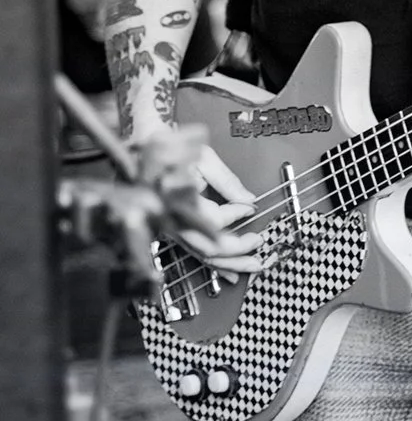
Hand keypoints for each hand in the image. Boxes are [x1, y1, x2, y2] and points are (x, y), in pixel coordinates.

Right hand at [138, 129, 263, 279]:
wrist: (145, 150)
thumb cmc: (172, 148)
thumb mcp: (204, 158)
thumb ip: (227, 180)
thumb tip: (248, 198)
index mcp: (178, 201)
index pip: (214, 219)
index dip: (236, 213)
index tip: (250, 206)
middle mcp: (173, 221)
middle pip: (208, 247)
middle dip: (237, 250)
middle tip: (258, 242)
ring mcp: (173, 230)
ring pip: (202, 256)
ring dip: (230, 264)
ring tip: (252, 264)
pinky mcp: (175, 231)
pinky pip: (196, 253)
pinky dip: (215, 265)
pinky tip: (230, 272)